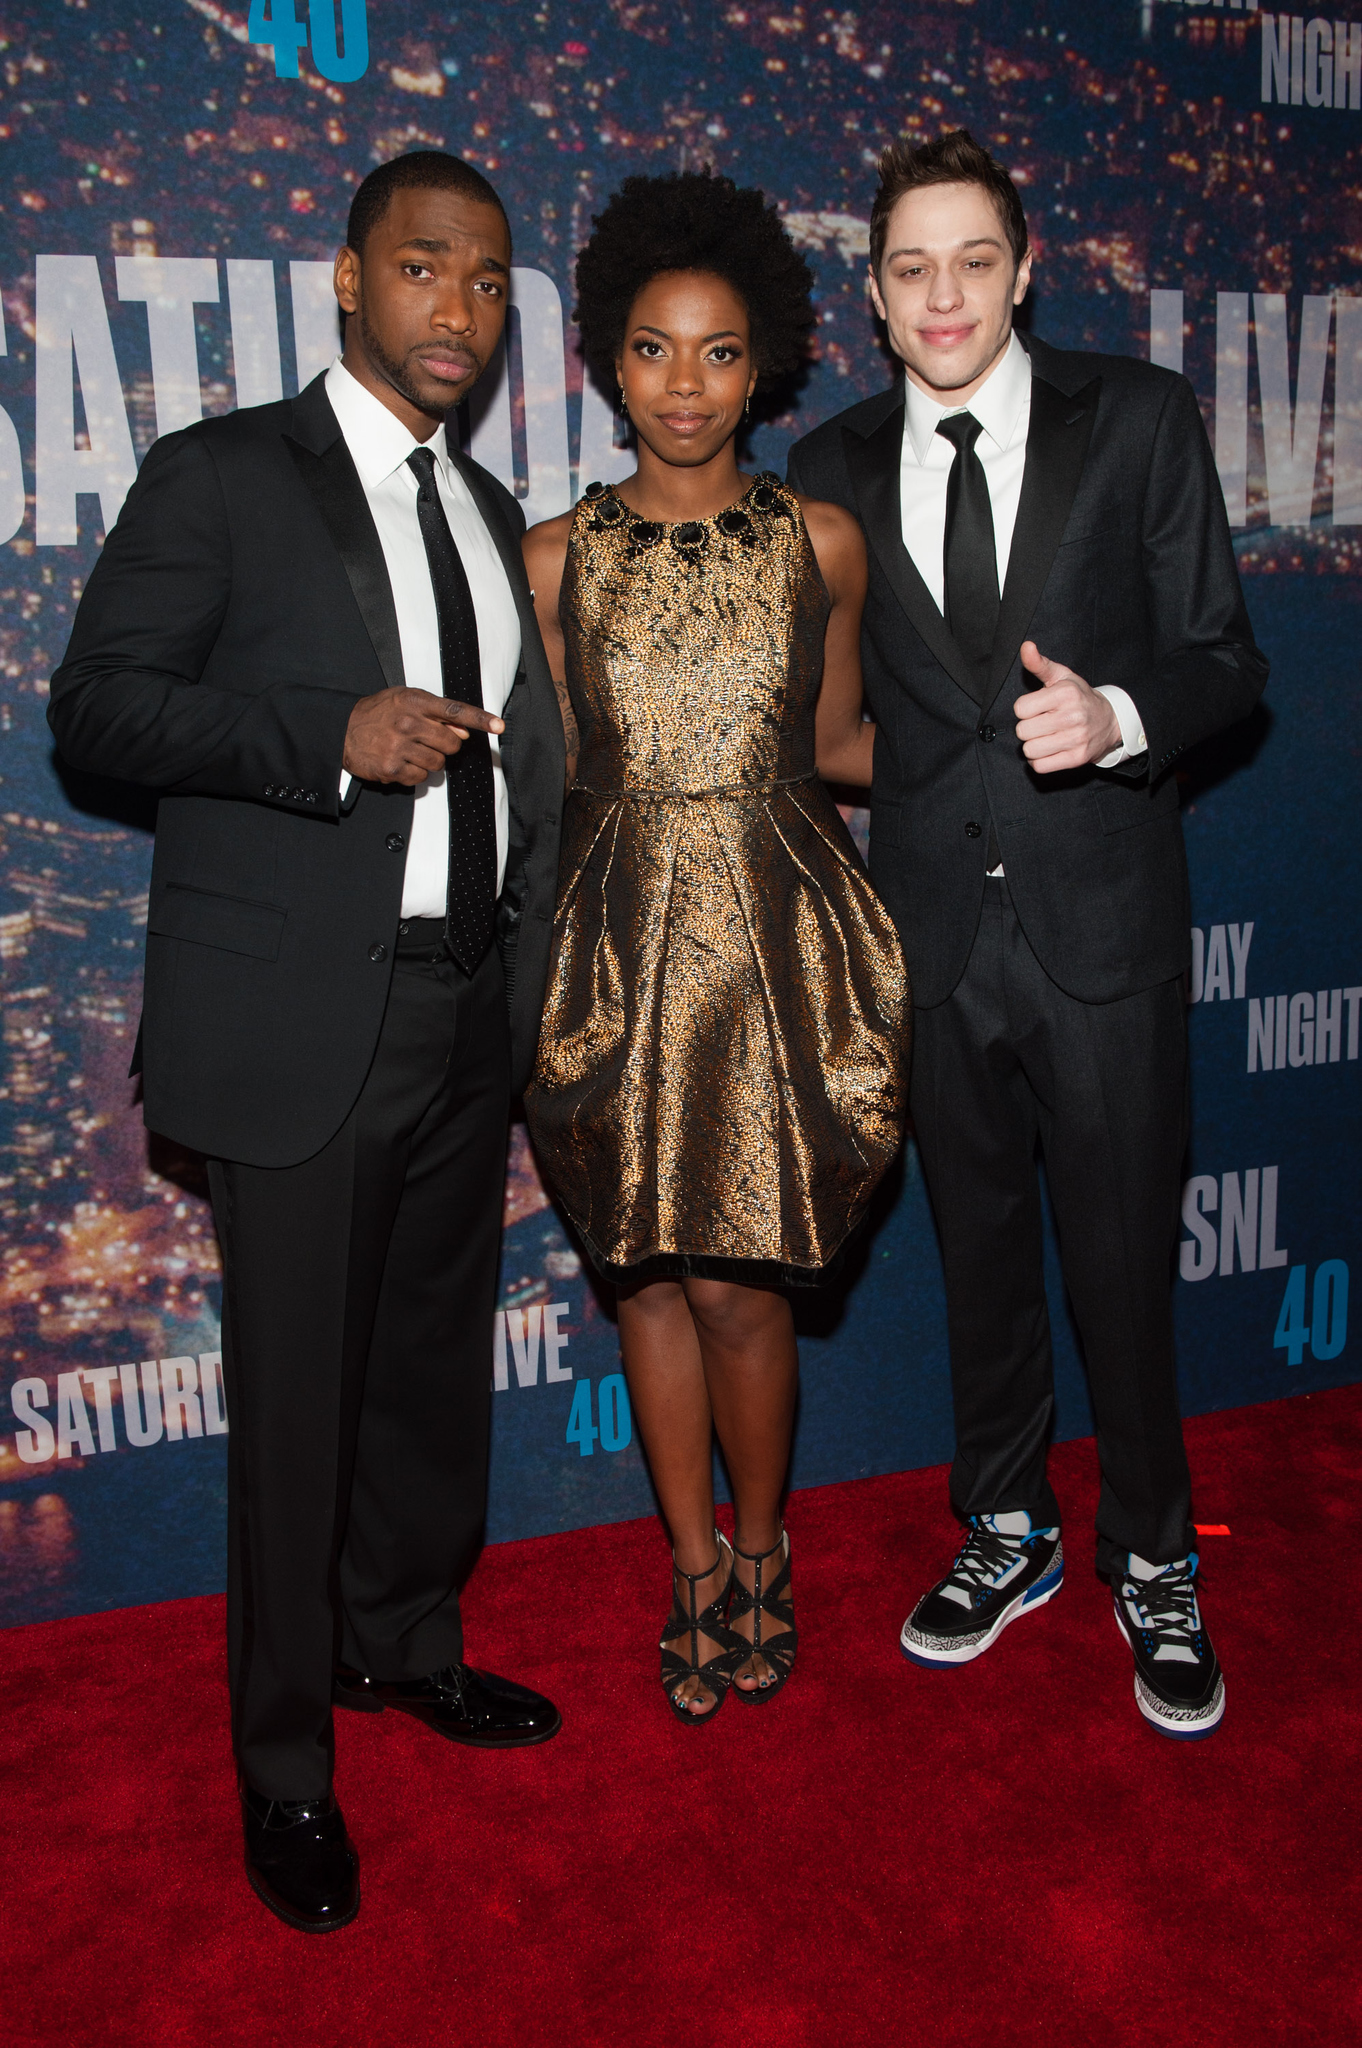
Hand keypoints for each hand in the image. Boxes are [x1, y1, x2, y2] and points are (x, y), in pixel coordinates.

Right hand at [342, 687, 504, 786]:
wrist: (342, 730)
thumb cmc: (378, 714)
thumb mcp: (405, 701)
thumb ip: (435, 714)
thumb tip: (462, 732)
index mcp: (415, 702)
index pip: (455, 710)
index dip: (480, 719)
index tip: (499, 725)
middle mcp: (408, 723)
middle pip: (452, 744)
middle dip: (445, 746)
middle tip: (427, 740)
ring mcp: (400, 747)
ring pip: (439, 764)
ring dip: (430, 761)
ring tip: (410, 750)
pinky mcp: (393, 769)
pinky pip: (421, 778)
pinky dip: (415, 773)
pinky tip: (400, 761)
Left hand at [1013, 642, 1120, 773]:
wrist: (1110, 721)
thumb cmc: (1079, 697)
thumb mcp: (1062, 677)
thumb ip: (1040, 664)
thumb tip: (1026, 647)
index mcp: (1065, 693)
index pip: (1020, 709)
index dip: (1025, 709)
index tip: (1038, 708)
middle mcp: (1072, 716)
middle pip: (1023, 731)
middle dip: (1028, 728)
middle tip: (1042, 723)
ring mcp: (1076, 739)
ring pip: (1030, 750)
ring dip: (1033, 746)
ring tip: (1046, 736)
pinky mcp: (1077, 758)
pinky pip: (1040, 766)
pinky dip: (1040, 761)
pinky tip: (1049, 749)